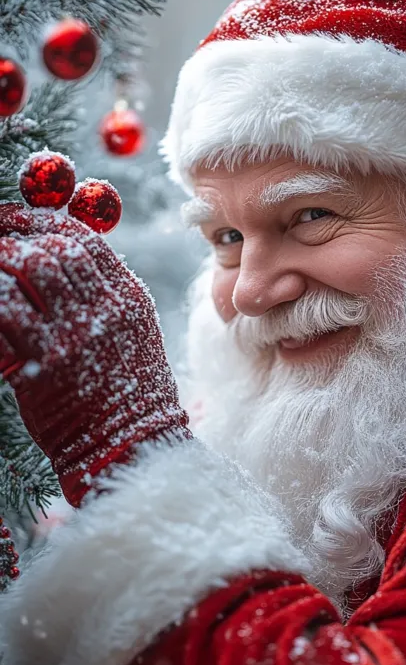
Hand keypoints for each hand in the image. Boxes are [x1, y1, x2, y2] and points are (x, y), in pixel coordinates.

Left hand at [0, 203, 190, 506]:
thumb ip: (107, 298)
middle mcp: (106, 310)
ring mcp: (76, 334)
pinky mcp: (45, 362)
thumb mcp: (134, 336)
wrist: (131, 446)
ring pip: (34, 266)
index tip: (21, 218)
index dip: (47, 221)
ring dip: (4, 254)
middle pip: (58, 246)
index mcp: (129, 299)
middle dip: (19, 230)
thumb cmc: (129, 395)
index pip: (87, 241)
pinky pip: (8, 308)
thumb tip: (66, 262)